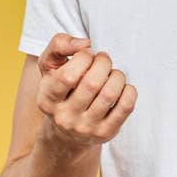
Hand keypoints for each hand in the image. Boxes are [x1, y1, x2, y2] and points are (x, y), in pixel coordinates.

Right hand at [35, 32, 136, 151]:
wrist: (67, 129)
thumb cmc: (61, 87)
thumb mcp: (50, 64)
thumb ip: (60, 44)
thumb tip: (85, 44)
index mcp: (47, 99)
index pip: (67, 76)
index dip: (83, 58)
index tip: (87, 54)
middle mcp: (64, 117)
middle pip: (92, 83)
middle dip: (103, 63)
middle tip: (103, 60)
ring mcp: (85, 128)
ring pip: (110, 94)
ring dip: (117, 76)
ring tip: (112, 73)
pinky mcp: (106, 133)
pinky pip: (125, 106)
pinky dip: (129, 90)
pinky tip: (122, 87)